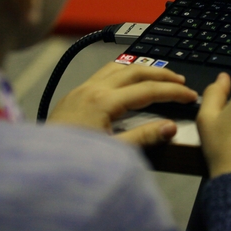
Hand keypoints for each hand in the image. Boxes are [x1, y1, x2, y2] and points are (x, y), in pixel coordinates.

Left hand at [47, 61, 198, 145]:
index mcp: (103, 101)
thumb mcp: (113, 152)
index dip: (172, 92)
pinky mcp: (73, 94)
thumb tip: (170, 127)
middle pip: (135, 70)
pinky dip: (122, 71)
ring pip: (117, 66)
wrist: (40, 164)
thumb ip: (143, 138)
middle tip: (180, 82)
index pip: (147, 90)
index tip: (190, 96)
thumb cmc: (73, 160)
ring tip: (158, 75)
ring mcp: (81, 89)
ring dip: (141, 68)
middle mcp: (92, 89)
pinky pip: (103, 73)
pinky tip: (127, 79)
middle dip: (161, 74)